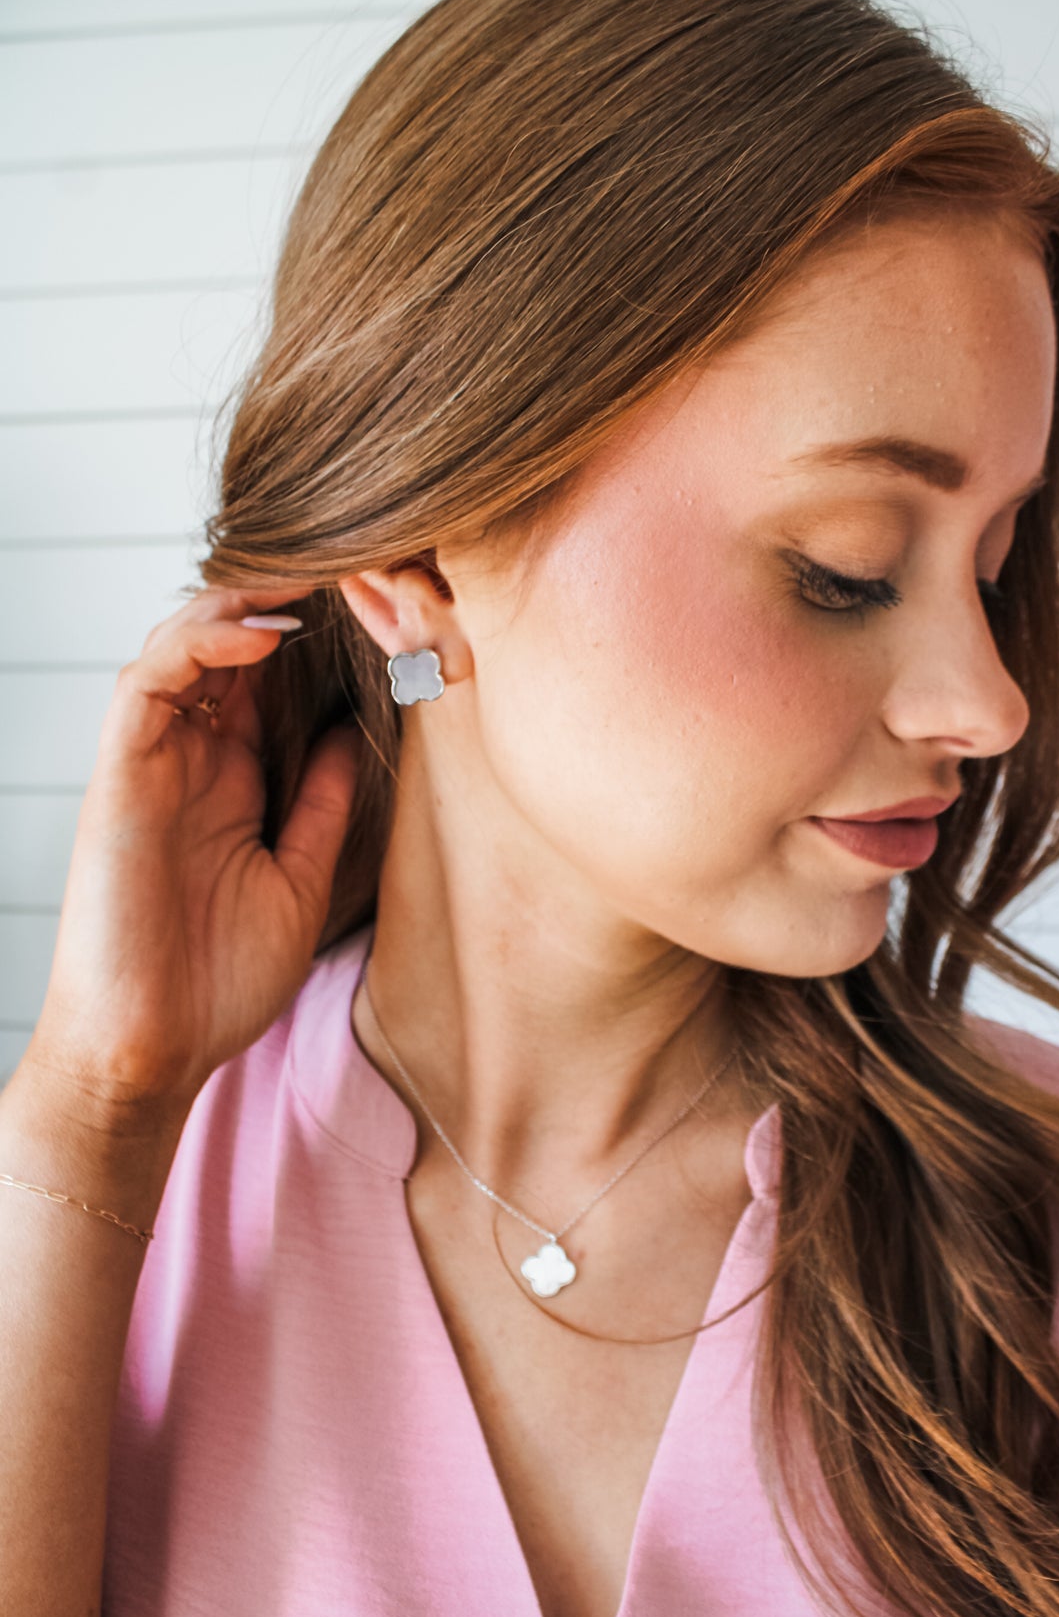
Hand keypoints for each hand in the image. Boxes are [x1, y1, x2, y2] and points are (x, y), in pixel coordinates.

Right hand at [22, 583, 362, 1123]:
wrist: (153, 1052)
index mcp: (229, 778)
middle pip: (229, 643)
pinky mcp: (119, 773)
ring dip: (247, 601)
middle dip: (289, 597)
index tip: (382, 601)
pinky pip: (149, 682)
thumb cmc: (218, 981)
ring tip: (314, 579)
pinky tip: (262, 634)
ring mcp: (150, 760)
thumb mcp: (298, 879)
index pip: (267, 677)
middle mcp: (188, 756)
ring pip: (184, 641)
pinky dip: (199, 642)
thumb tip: (350, 735)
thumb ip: (318, 804)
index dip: (317, 630)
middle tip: (357, 564)